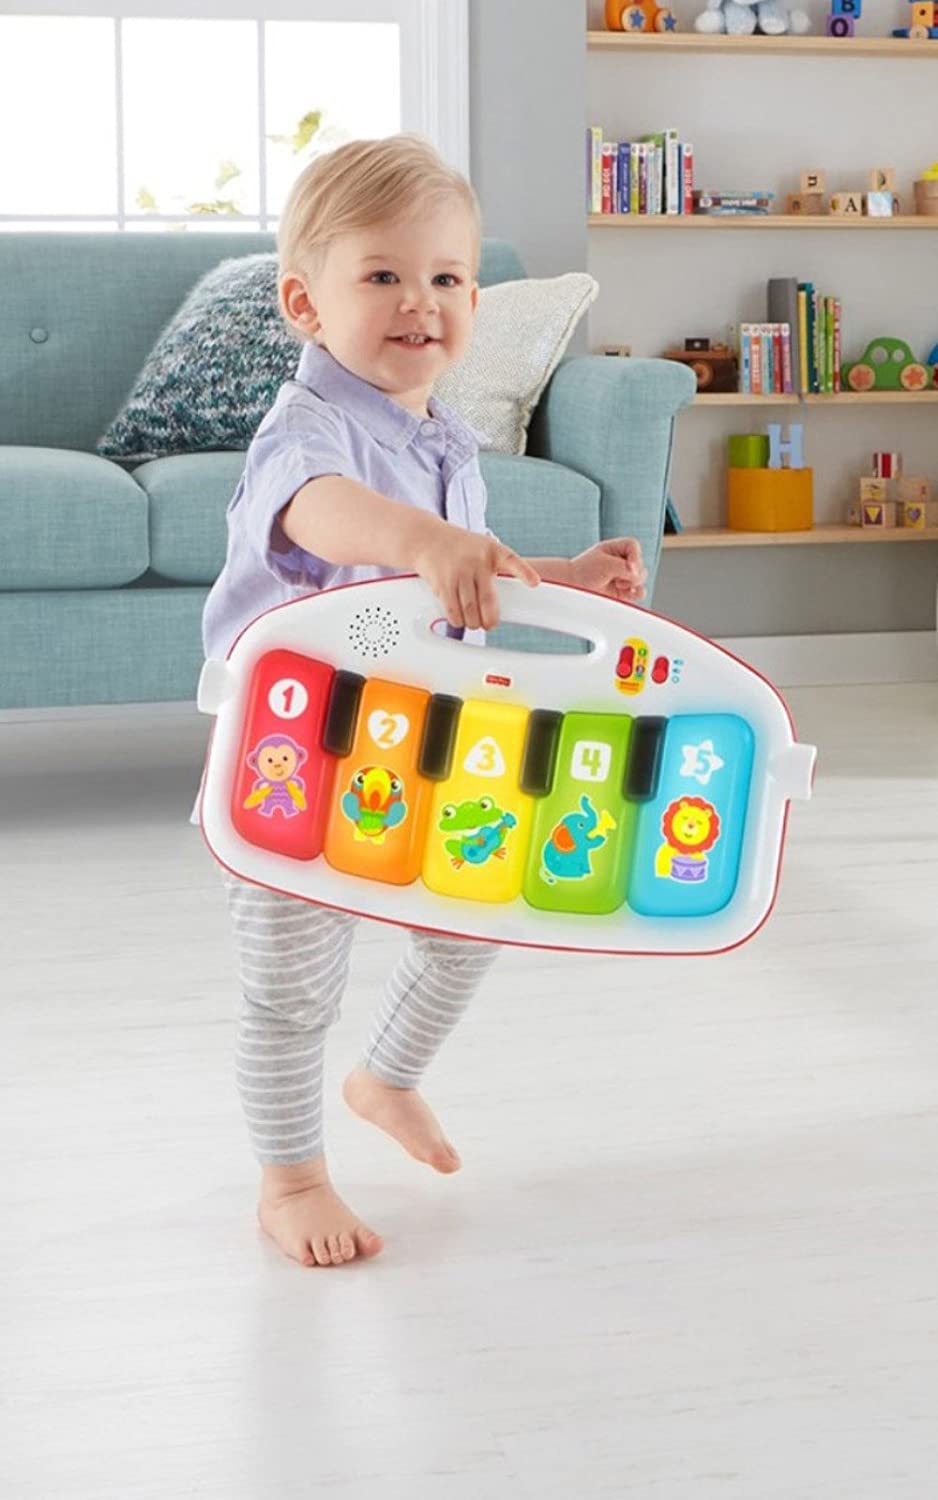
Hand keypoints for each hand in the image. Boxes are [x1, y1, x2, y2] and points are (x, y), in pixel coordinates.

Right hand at [413, 528, 539, 629]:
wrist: (428, 539)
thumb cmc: (462, 547)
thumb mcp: (485, 548)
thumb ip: (500, 567)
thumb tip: (514, 598)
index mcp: (492, 551)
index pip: (512, 561)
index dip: (524, 572)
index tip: (534, 582)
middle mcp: (476, 561)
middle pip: (487, 600)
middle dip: (490, 619)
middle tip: (490, 624)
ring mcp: (458, 572)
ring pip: (469, 609)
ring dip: (473, 622)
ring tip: (474, 622)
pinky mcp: (442, 583)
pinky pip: (452, 610)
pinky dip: (457, 620)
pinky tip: (460, 619)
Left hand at [569, 538, 646, 602]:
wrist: (573, 586)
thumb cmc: (584, 571)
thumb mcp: (604, 564)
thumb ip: (623, 567)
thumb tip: (637, 575)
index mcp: (616, 548)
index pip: (633, 545)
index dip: (635, 555)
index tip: (628, 566)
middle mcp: (622, 561)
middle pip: (640, 564)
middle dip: (632, 572)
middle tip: (617, 578)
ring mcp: (624, 576)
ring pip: (642, 578)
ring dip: (633, 583)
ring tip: (617, 585)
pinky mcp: (624, 591)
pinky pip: (639, 592)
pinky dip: (636, 593)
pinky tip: (625, 592)